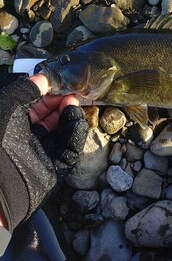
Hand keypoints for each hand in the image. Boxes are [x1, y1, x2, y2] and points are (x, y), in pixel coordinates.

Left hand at [0, 76, 87, 236]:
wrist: (0, 182)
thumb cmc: (0, 139)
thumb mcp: (8, 105)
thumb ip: (26, 89)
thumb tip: (43, 78)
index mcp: (13, 123)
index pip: (35, 104)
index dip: (49, 92)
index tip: (61, 83)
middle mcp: (27, 137)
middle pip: (52, 115)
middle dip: (63, 102)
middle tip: (72, 92)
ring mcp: (43, 152)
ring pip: (64, 130)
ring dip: (71, 114)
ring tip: (73, 103)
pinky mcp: (56, 166)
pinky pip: (71, 147)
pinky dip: (76, 132)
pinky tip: (75, 118)